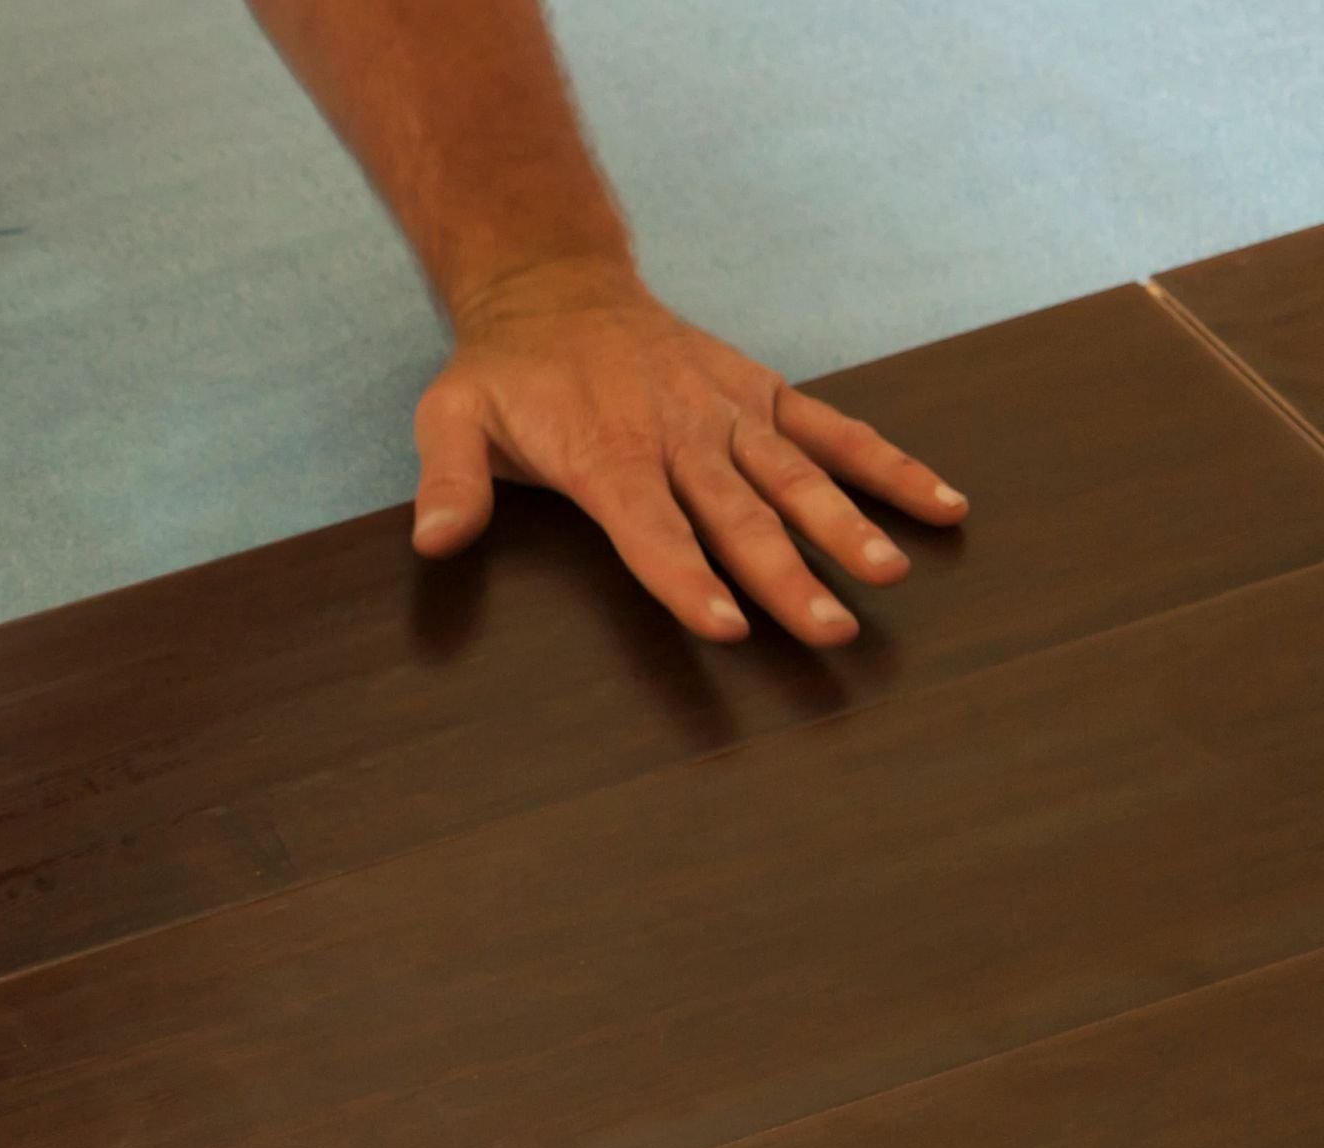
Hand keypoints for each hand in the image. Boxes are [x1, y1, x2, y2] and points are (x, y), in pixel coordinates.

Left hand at [410, 259, 969, 646]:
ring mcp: (730, 413)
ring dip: (846, 527)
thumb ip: (448, 482)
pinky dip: (888, 466)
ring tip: (887, 574)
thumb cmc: (503, 373)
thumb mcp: (449, 419)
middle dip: (787, 576)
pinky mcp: (763, 396)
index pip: (652, 531)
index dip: (686, 578)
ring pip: (796, 478)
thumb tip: (434, 540)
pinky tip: (942, 507)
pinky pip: (834, 433)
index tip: (726, 625)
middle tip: (830, 630)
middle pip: (739, 517)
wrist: (556, 288)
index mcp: (608, 453)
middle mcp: (680, 434)